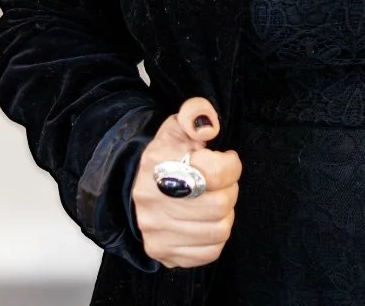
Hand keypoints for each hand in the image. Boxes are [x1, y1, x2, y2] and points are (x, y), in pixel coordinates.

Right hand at [131, 97, 241, 268]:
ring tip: (214, 199)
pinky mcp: (163, 253)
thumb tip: (209, 127)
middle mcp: (153, 201)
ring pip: (219, 230)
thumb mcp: (178, 124)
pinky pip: (210, 252)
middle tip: (221, 182)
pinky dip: (215, 237)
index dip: (230, 165)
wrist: (134, 184)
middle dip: (229, 189)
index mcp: (160, 164)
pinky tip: (206, 220)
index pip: (214, 173)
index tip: (225, 159)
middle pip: (220, 204)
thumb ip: (196, 112)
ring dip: (225, 213)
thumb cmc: (165, 154)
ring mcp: (157, 231)